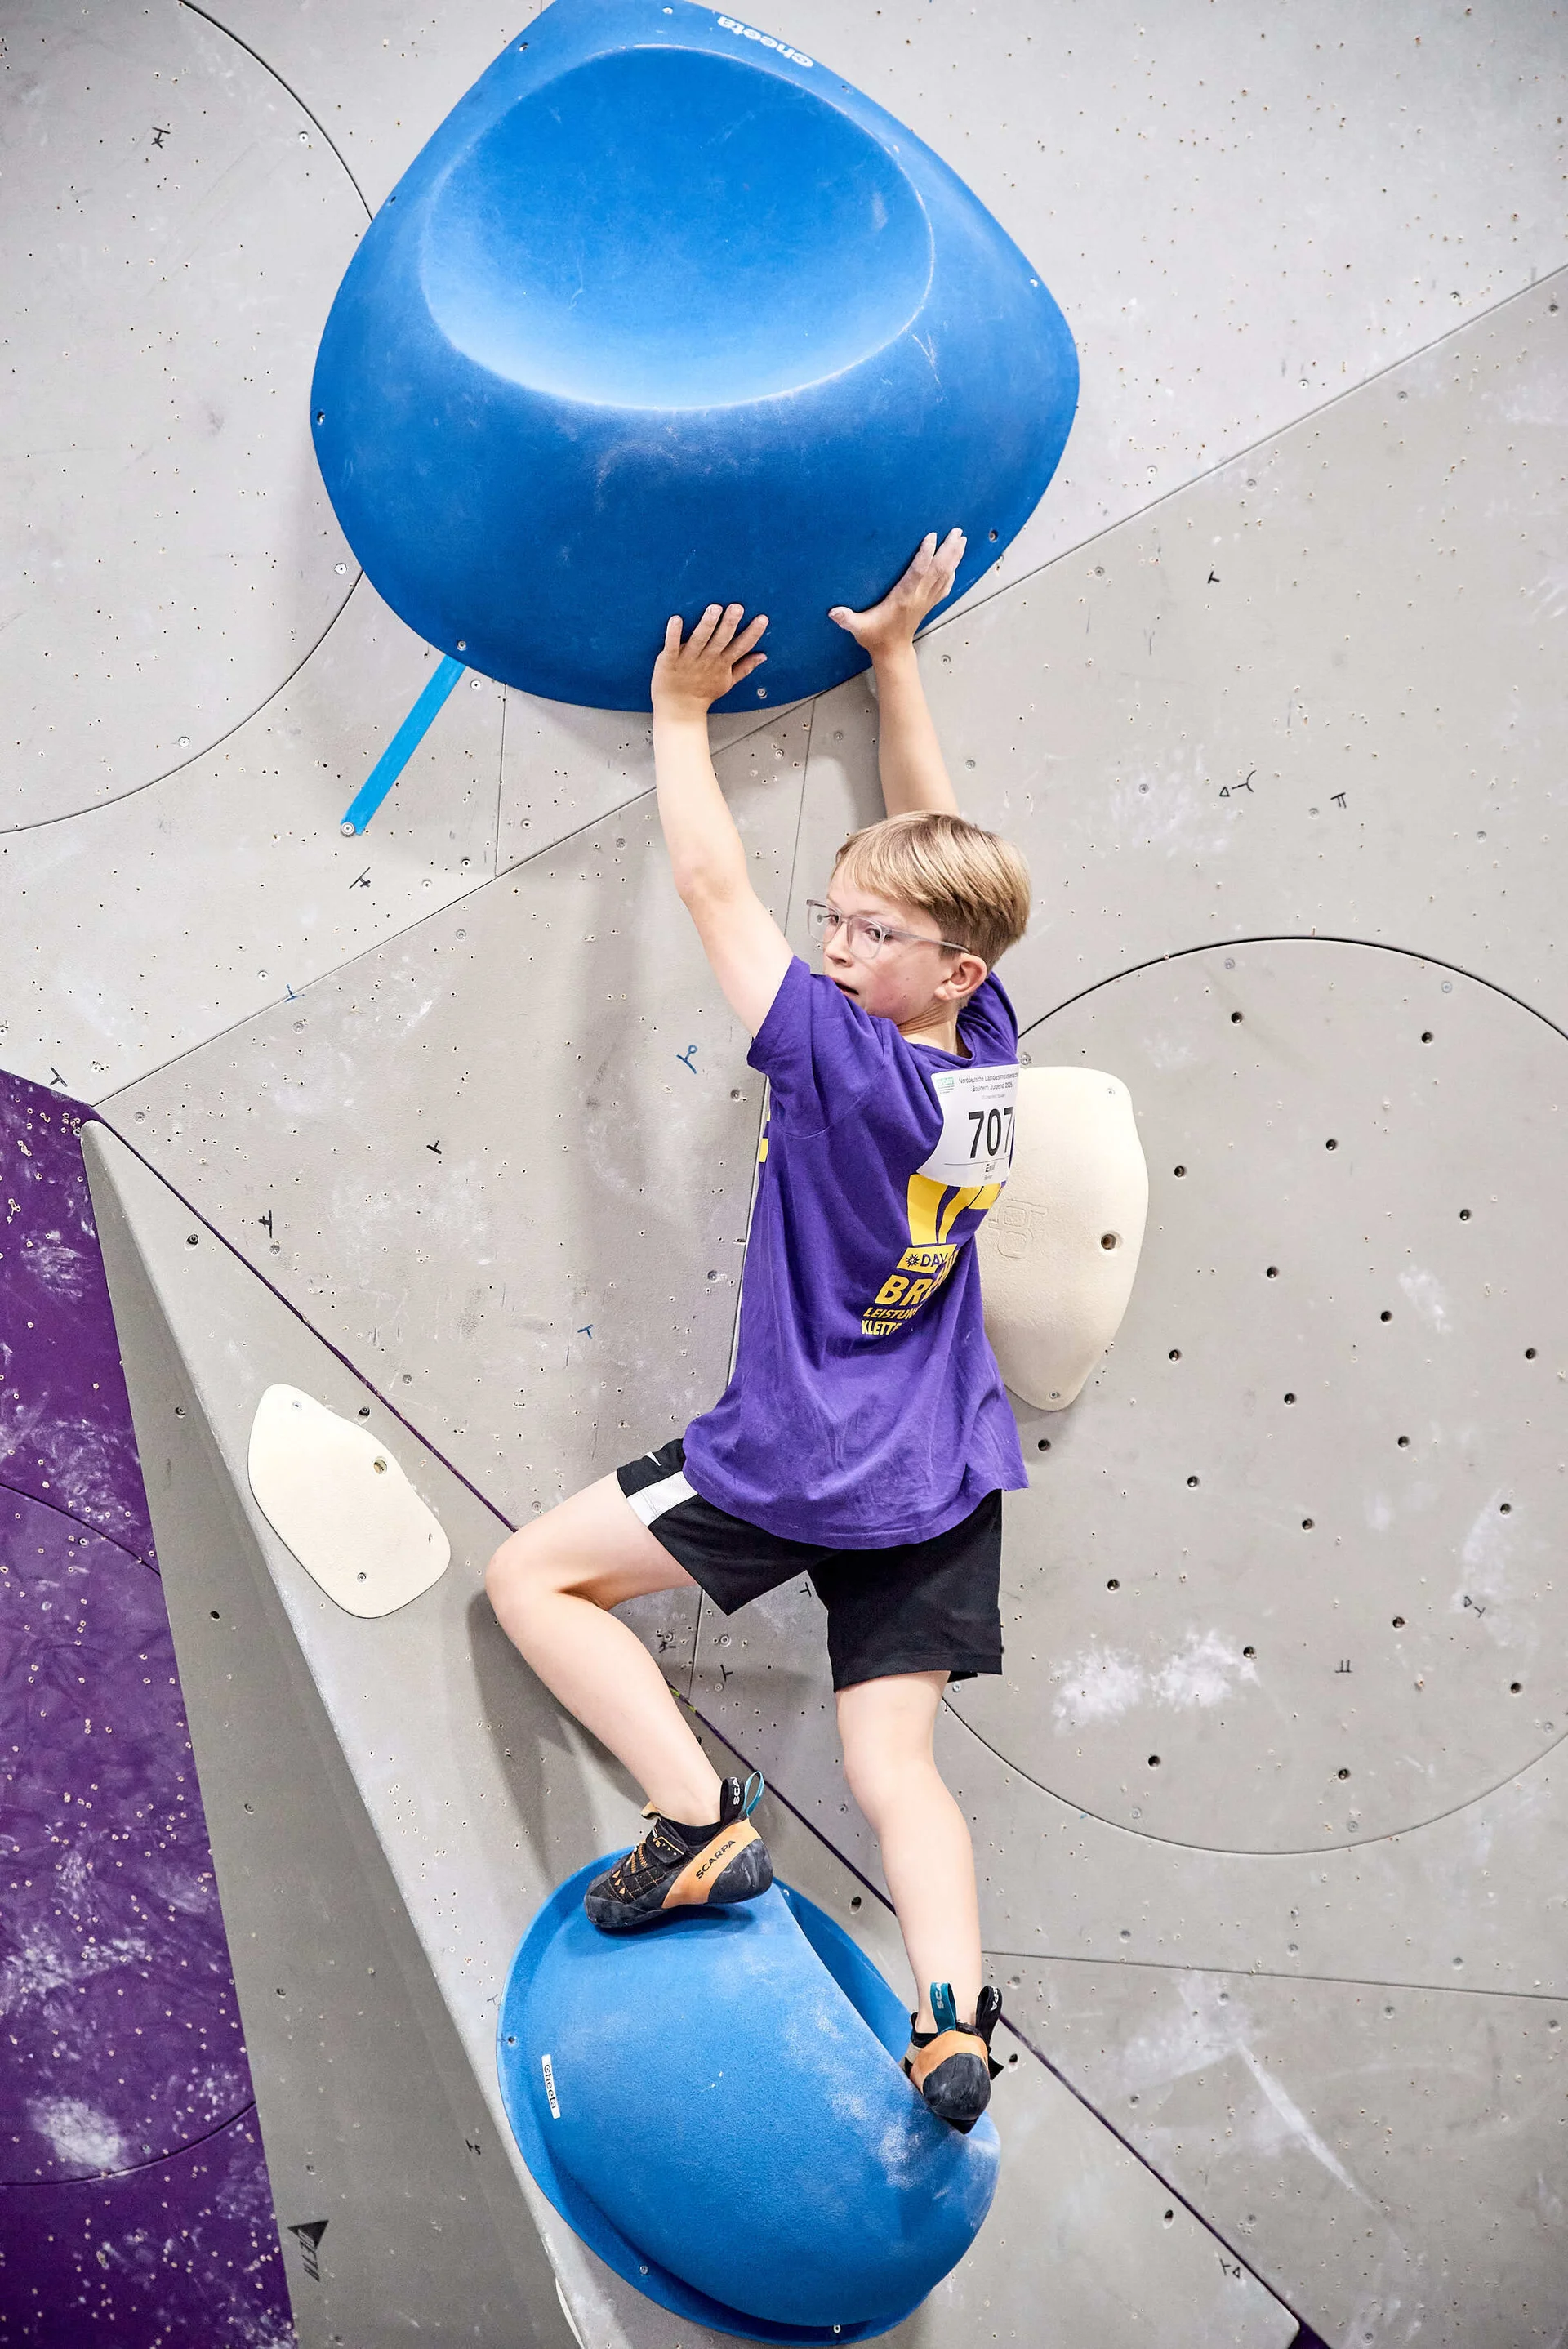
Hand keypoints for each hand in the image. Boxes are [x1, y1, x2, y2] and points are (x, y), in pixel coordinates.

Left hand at [651, 603, 767, 716]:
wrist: (678, 709)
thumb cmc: (701, 694)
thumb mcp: (727, 682)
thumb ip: (745, 667)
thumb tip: (762, 656)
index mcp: (721, 663)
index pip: (741, 646)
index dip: (753, 633)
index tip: (761, 619)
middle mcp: (707, 660)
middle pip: (721, 639)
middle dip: (729, 623)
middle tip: (737, 607)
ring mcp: (688, 660)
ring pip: (699, 639)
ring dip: (707, 624)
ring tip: (714, 609)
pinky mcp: (669, 660)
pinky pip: (672, 645)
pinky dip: (673, 633)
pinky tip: (676, 619)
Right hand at [828, 528, 965, 658]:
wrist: (893, 652)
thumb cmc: (876, 637)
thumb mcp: (859, 628)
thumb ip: (847, 619)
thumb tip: (833, 612)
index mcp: (903, 598)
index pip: (917, 573)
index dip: (925, 555)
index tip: (931, 537)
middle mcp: (919, 597)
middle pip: (938, 570)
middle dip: (948, 550)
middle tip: (956, 531)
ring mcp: (926, 600)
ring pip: (945, 575)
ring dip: (954, 556)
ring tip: (961, 538)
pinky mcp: (929, 603)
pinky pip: (945, 585)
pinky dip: (952, 572)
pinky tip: (955, 562)